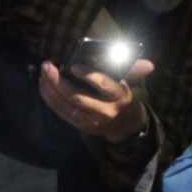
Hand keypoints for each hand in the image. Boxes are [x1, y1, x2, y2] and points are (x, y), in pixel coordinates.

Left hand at [38, 59, 154, 143]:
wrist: (126, 128)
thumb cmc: (127, 98)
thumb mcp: (135, 84)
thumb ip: (136, 71)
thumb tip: (148, 64)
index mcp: (120, 97)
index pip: (104, 86)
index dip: (89, 76)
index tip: (73, 66)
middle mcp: (104, 112)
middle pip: (78, 98)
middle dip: (59, 82)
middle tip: (48, 66)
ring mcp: (91, 121)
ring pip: (66, 107)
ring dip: (51, 90)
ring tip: (43, 74)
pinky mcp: (81, 126)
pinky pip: (62, 113)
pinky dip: (50, 100)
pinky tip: (43, 86)